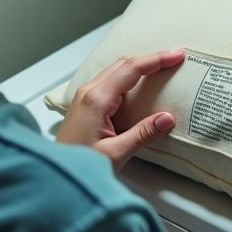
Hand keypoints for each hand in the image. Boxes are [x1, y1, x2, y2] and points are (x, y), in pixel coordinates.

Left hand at [56, 49, 186, 169]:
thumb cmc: (79, 166)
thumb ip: (142, 135)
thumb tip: (168, 118)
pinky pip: (110, 82)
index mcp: (97, 99)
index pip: (131, 69)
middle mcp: (89, 92)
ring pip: (116, 71)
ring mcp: (85, 97)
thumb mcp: (115, 154)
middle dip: (151, 58)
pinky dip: (129, 77)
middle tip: (175, 59)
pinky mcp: (86, 104)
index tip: (177, 56)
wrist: (54, 175)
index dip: (156, 59)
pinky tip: (140, 85)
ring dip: (140, 66)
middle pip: (123, 63)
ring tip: (162, 68)